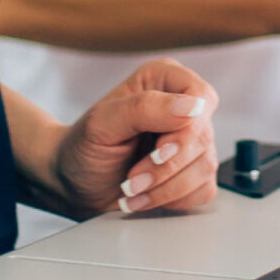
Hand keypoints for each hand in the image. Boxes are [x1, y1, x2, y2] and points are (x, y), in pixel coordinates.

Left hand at [50, 58, 219, 217]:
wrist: (74, 184)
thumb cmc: (83, 147)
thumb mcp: (102, 123)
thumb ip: (144, 108)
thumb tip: (192, 108)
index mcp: (164, 79)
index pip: (200, 97)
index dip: (185, 129)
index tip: (157, 151)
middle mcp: (182, 106)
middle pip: (203, 136)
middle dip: (165, 167)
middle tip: (132, 179)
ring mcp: (191, 140)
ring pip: (205, 166)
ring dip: (165, 188)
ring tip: (132, 190)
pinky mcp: (193, 171)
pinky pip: (204, 189)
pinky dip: (172, 200)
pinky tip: (146, 196)